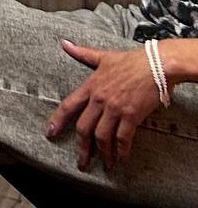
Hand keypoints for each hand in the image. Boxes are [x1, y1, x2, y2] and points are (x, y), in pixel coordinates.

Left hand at [48, 41, 162, 170]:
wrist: (158, 64)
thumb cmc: (131, 60)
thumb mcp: (103, 56)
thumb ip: (82, 53)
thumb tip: (64, 43)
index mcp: (90, 86)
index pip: (67, 106)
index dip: (57, 121)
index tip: (50, 134)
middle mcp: (99, 99)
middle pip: (84, 128)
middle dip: (82, 148)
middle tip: (82, 162)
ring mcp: (115, 108)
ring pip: (102, 136)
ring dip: (102, 153)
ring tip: (105, 164)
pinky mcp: (132, 115)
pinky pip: (123, 138)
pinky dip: (122, 151)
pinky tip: (122, 159)